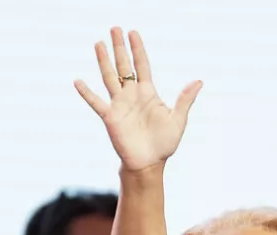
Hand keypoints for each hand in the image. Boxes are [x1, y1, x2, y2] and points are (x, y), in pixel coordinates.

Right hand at [73, 28, 201, 173]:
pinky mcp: (110, 118)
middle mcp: (131, 95)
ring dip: (104, 61)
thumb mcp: (178, 120)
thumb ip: (185, 100)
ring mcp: (119, 105)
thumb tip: (199, 81)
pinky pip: (96, 103)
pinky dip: (87, 93)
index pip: (141, 65)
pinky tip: (78, 81)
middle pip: (123, 66)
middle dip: (119, 47)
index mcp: (148, 93)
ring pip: (109, 77)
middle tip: (114, 28)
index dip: (137, 49)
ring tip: (99, 43)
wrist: (149, 164)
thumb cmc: (164, 143)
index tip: (133, 32)